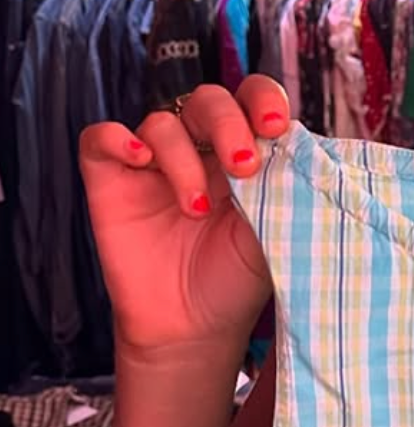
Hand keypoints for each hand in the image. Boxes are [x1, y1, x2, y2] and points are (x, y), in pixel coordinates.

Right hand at [80, 77, 289, 355]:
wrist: (192, 327)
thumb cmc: (237, 278)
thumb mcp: (276, 231)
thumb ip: (285, 187)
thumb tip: (300, 149)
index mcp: (244, 151)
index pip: (252, 99)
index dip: (263, 100)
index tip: (276, 127)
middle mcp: (198, 148)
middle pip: (208, 101)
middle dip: (228, 125)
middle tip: (243, 168)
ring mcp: (153, 162)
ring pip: (161, 122)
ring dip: (182, 159)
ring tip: (197, 210)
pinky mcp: (111, 179)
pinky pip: (100, 138)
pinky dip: (117, 138)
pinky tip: (139, 159)